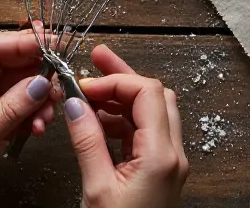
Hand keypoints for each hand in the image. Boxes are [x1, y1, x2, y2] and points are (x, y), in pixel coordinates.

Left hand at [0, 29, 57, 207]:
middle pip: (9, 60)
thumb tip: (43, 81)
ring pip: (17, 81)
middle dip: (37, 72)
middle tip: (60, 86)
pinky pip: (17, 102)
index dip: (23, 41)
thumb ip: (9, 111)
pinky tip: (38, 126)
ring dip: (38, 96)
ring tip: (47, 117)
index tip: (54, 46)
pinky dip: (32, 112)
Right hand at [65, 45, 188, 207]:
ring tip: (88, 93)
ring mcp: (169, 163)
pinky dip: (122, 121)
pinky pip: (145, 133)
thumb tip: (76, 102)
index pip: (147, 92)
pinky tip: (97, 122)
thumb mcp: (96, 189)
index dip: (116, 79)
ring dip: (121, 98)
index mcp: (162, 154)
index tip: (85, 83)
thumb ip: (87, 141)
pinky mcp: (160, 174)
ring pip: (151, 112)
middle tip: (94, 59)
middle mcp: (173, 154)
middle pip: (154, 95)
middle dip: (123, 76)